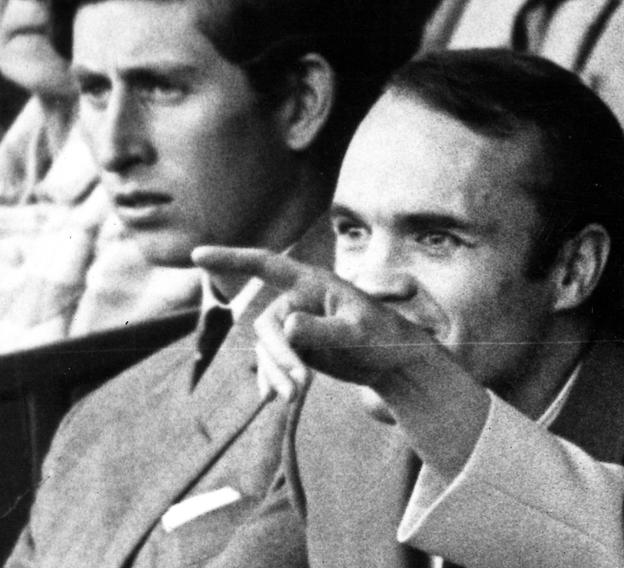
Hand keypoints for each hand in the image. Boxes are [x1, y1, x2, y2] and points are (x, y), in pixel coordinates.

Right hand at [191, 246, 441, 400]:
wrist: (397, 362)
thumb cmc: (385, 338)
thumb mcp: (358, 334)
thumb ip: (323, 330)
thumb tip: (288, 327)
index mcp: (315, 283)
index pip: (267, 265)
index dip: (231, 258)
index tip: (197, 254)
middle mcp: (300, 300)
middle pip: (267, 324)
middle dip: (278, 355)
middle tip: (300, 387)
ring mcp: (297, 325)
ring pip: (268, 348)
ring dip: (277, 372)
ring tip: (297, 397)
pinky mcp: (298, 348)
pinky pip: (273, 362)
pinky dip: (274, 379)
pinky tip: (276, 398)